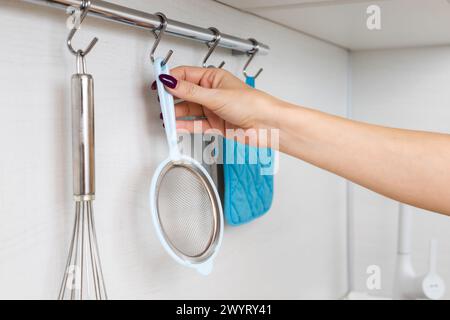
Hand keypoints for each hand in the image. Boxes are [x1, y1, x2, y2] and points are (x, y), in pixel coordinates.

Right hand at [155, 66, 279, 145]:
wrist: (267, 126)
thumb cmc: (252, 104)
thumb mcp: (216, 96)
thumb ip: (191, 92)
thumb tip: (171, 82)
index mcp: (213, 78)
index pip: (185, 75)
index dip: (170, 78)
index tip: (158, 82)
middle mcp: (211, 92)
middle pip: (184, 93)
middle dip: (171, 97)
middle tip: (160, 102)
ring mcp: (212, 109)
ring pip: (188, 109)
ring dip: (176, 113)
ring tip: (165, 116)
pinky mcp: (214, 124)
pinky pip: (194, 124)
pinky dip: (184, 125)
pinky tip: (175, 126)